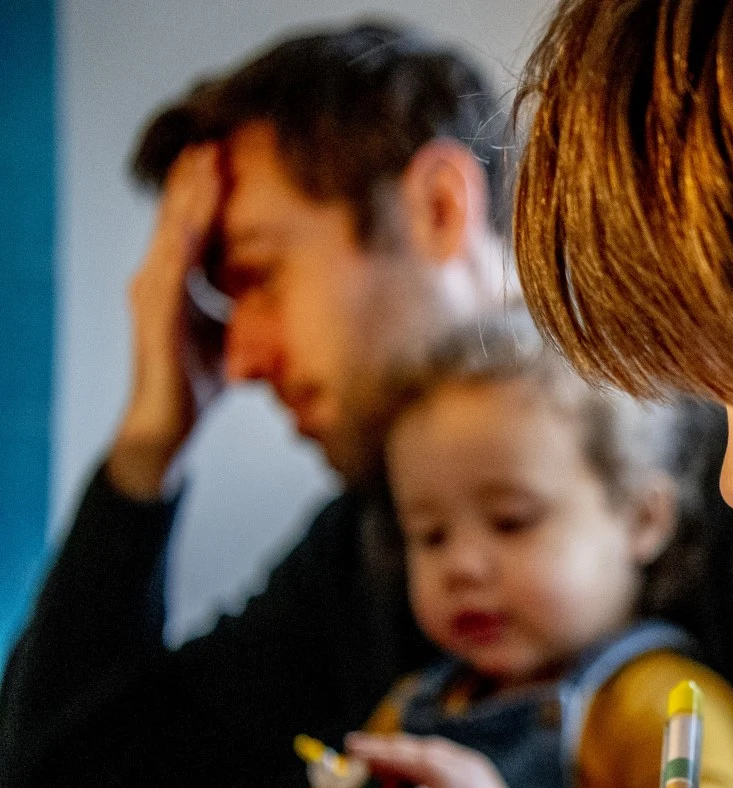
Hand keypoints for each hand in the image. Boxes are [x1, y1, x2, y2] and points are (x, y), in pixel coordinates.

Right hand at [110, 141, 227, 498]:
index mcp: (180, 281)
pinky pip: (170, 269)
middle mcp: (161, 280)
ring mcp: (154, 295)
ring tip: (204, 160)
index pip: (195, 225)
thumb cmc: (201, 381)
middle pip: (181, 217)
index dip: (208, 191)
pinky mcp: (155, 316)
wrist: (169, 425)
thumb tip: (298, 295)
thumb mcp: (237, 334)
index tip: (226, 155)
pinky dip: (181, 240)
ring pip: (173, 233)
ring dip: (189, 197)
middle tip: (214, 137)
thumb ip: (254, 309)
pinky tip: (193, 217)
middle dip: (197, 178)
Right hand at [345, 732, 513, 787]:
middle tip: (356, 755)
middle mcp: (461, 762)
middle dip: (384, 751)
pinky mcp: (475, 769)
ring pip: (428, 751)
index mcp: (447, 777)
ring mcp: (470, 763)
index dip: (375, 752)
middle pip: (414, 748)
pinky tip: (406, 778)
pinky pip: (441, 758)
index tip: (350, 747)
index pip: (403, 757)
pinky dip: (420, 763)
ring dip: (402, 758)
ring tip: (378, 773)